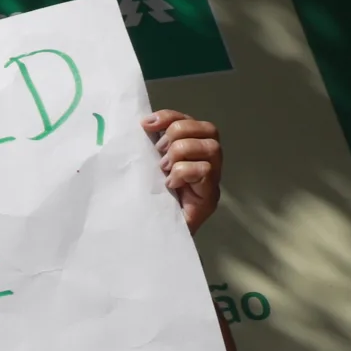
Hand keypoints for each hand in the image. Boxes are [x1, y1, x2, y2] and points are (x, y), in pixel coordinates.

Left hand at [145, 111, 221, 233]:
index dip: (169, 116)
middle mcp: (206, 160)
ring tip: (165, 169)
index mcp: (189, 149)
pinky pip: (204, 170)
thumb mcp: (145, 168)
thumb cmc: (147, 200)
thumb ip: (147, 149)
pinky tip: (171, 184)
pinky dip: (184, 172)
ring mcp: (212, 177)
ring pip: (210, 147)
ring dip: (182, 153)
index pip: (188, 120)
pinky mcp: (210, 195)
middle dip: (178, 135)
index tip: (146, 125)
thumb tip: (139, 126)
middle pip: (207, 129)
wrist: (154, 235)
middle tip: (160, 155)